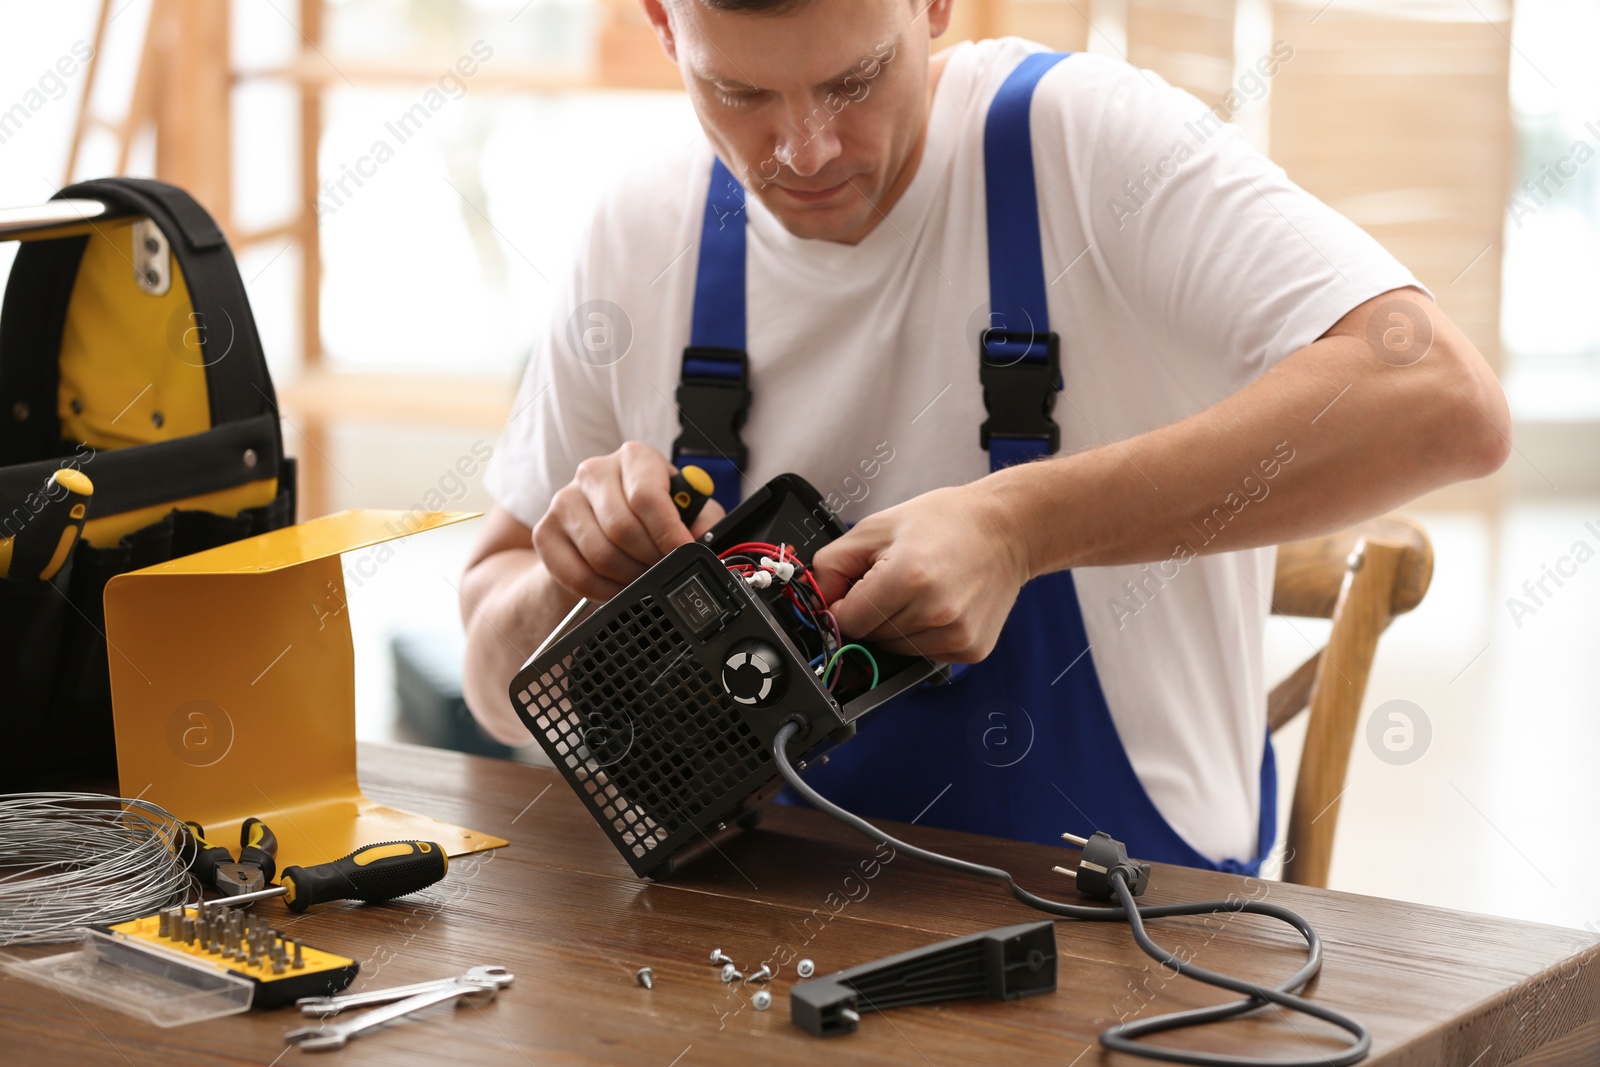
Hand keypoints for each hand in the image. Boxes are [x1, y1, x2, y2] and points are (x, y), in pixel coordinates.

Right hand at [532, 441, 725, 600]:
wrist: (602, 530)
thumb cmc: (651, 518)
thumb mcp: (686, 511)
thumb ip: (701, 521)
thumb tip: (700, 541)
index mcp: (635, 458)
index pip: (647, 496)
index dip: (668, 532)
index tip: (683, 554)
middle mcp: (595, 470)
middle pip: (623, 529)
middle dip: (650, 560)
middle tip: (662, 571)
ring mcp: (565, 499)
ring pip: (601, 555)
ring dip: (628, 578)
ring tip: (643, 579)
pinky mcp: (546, 531)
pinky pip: (577, 574)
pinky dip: (603, 592)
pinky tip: (617, 588)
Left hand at [810, 482, 1032, 662]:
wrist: (1007, 529)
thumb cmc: (945, 522)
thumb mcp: (876, 528)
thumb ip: (833, 564)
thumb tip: (817, 601)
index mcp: (907, 578)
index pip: (847, 621)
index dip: (845, 603)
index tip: (858, 587)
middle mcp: (934, 612)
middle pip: (870, 636)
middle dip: (872, 610)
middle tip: (897, 578)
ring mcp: (956, 635)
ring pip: (895, 649)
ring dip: (897, 625)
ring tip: (922, 589)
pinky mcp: (970, 649)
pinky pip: (923, 654)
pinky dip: (922, 634)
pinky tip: (939, 604)